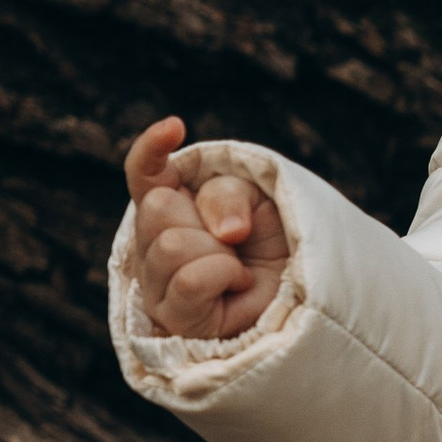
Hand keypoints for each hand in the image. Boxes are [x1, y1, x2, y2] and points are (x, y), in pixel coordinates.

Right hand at [123, 118, 290, 341]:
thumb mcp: (258, 201)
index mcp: (170, 205)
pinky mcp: (173, 316)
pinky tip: (236, 284)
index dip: (151, 148)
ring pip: (170, 246)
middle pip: (157, 208)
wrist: (299, 294)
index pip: (142, 173)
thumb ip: (227, 195)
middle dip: (206, 218)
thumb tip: (223, 233)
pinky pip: (189, 280)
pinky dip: (224, 275)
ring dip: (219, 252)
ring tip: (237, 267)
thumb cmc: (272, 245)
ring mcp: (157, 282)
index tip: (175, 126)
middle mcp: (152, 243)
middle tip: (235, 241)